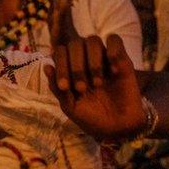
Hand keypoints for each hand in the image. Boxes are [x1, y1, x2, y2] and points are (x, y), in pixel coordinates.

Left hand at [46, 0, 145, 138]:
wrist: (118, 128)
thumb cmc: (91, 117)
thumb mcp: (71, 107)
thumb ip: (58, 89)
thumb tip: (46, 67)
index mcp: (70, 68)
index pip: (60, 51)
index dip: (60, 65)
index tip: (65, 87)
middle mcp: (85, 59)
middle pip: (75, 43)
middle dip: (75, 66)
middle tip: (82, 88)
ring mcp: (103, 58)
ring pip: (93, 40)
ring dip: (92, 61)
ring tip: (97, 84)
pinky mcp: (122, 59)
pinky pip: (115, 40)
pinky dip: (112, 51)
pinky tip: (113, 71)